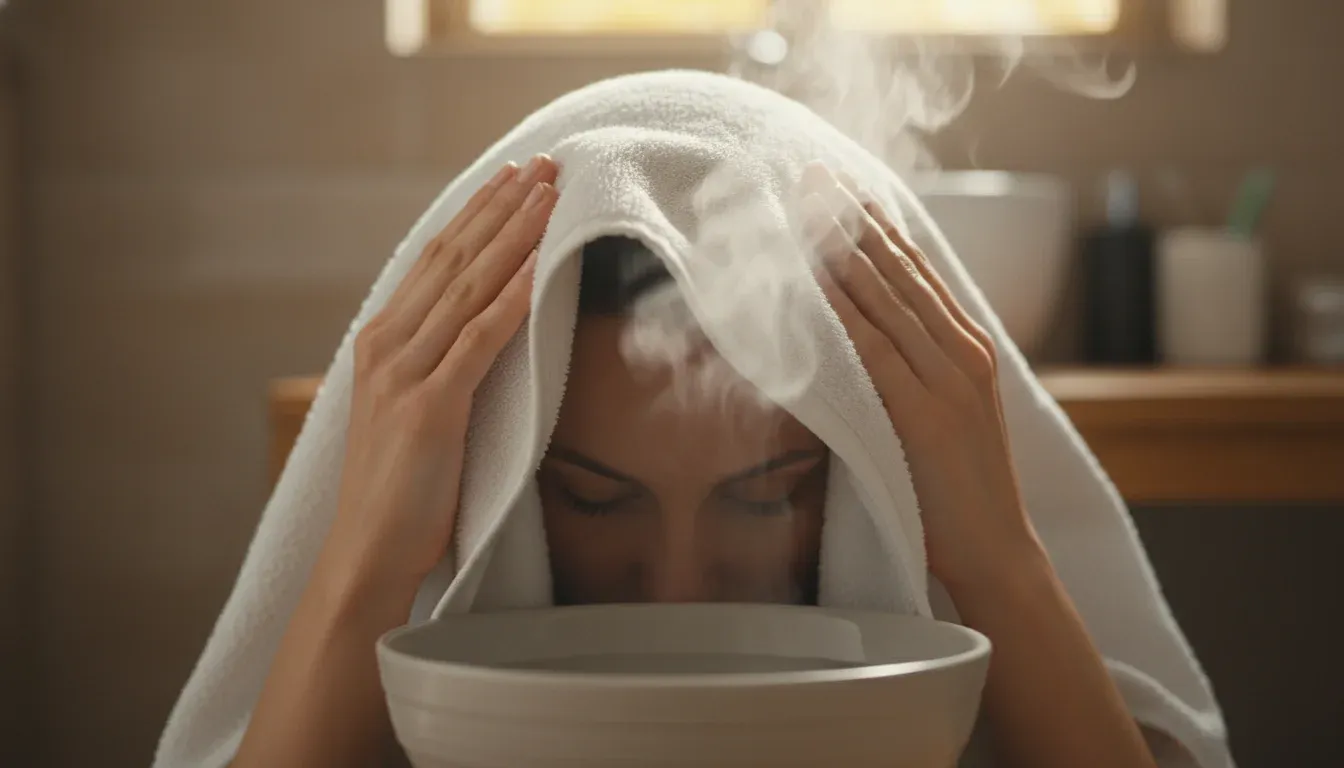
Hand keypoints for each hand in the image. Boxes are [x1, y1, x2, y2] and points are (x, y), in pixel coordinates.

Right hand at [323, 154, 559, 596]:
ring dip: (513, 235)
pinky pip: (479, 340)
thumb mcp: (409, 413)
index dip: (478, 215)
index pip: (437, 262)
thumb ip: (433, 367)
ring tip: (550, 192)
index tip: (515, 178)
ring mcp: (406, 374)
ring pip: (468, 287)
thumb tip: (475, 335)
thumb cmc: (398, 492)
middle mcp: (388, 346)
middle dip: (502, 206)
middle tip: (545, 163)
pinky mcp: (430, 408)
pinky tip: (539, 264)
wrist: (367, 554)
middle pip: (454, 259)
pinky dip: (512, 297)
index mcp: (382, 343)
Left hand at [800, 163, 1041, 591]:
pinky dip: (841, 311)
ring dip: (840, 246)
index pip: (914, 272)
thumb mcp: (941, 415)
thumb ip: (910, 372)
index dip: (874, 226)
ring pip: (885, 298)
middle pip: (898, 270)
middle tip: (811, 172)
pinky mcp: (925, 414)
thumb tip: (858, 340)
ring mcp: (948, 380)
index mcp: (967, 347)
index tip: (840, 187)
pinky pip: (873, 350)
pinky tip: (812, 279)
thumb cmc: (956, 492)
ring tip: (806, 203)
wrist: (998, 552)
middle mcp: (962, 351)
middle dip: (850, 217)